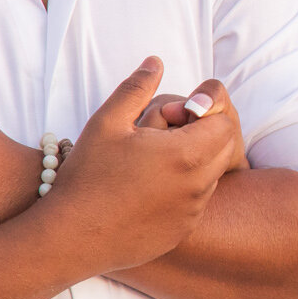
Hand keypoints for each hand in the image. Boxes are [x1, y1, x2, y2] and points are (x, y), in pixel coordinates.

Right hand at [42, 57, 240, 271]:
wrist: (71, 236)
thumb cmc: (87, 176)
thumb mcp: (108, 121)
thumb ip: (137, 87)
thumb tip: (156, 62)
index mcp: (186, 154)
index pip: (223, 121)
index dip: (201, 112)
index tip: (171, 117)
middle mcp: (198, 184)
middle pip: (225, 147)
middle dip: (204, 134)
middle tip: (164, 135)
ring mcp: (193, 211)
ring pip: (212, 175)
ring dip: (194, 162)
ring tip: (152, 162)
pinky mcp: (183, 230)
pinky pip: (196, 203)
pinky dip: (183, 190)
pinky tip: (148, 190)